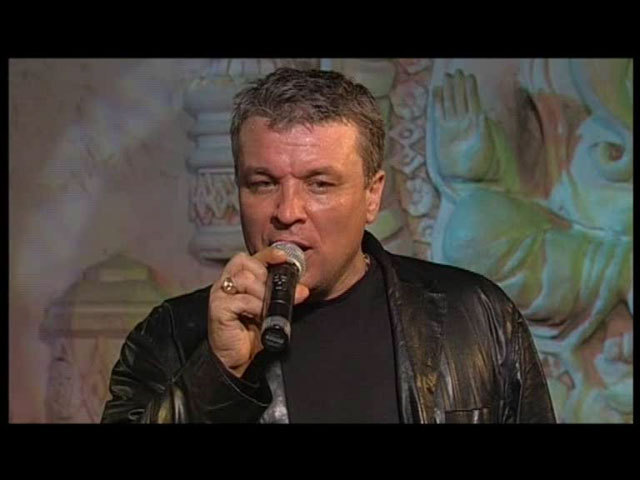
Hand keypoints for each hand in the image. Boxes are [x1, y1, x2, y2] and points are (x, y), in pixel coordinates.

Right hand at [208, 247, 309, 376]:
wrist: (239, 361)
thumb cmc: (253, 334)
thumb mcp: (271, 310)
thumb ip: (282, 296)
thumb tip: (303, 289)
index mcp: (238, 280)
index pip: (251, 257)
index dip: (268, 254)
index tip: (285, 258)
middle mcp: (227, 283)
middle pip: (246, 263)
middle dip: (266, 277)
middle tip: (275, 296)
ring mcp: (220, 295)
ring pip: (244, 278)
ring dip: (262, 293)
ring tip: (265, 310)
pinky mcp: (217, 308)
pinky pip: (241, 299)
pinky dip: (254, 307)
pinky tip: (258, 317)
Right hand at [432, 69, 494, 179]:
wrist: (465, 180)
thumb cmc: (478, 165)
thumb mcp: (484, 147)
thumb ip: (482, 130)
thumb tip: (481, 114)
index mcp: (475, 123)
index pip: (472, 101)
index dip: (470, 89)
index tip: (468, 76)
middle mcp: (463, 122)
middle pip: (460, 99)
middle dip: (459, 85)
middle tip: (456, 72)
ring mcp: (452, 127)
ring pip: (450, 104)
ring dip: (449, 90)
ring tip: (448, 77)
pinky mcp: (441, 133)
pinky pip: (439, 113)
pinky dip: (438, 102)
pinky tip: (437, 92)